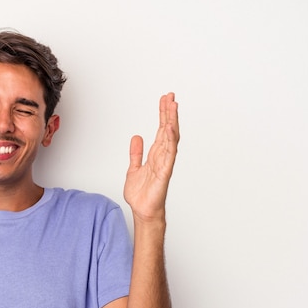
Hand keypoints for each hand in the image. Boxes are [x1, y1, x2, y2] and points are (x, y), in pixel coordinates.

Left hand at [123, 92, 179, 221]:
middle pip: (168, 130)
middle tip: (171, 96)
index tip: (164, 100)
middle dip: (169, 113)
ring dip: (172, 121)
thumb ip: (136, 153)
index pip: (161, 130)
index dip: (163, 114)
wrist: (142, 210)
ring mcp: (165, 163)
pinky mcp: (164, 172)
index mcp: (155, 154)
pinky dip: (170, 140)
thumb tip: (136, 137)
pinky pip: (169, 154)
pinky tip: (169, 128)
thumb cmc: (141, 194)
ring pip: (171, 138)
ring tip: (173, 106)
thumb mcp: (134, 168)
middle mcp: (162, 156)